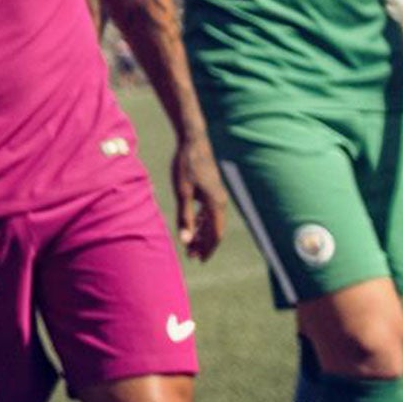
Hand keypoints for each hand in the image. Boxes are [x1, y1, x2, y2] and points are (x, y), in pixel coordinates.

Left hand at [171, 135, 224, 261]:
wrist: (193, 142)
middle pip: (215, 229)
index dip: (208, 248)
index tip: (199, 259)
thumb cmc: (186, 166)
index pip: (215, 234)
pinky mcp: (212, 190)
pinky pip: (209, 211)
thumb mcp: (182, 193)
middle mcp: (220, 201)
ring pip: (212, 221)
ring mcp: (218, 195)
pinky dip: (202, 221)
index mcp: (215, 204)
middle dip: (203, 243)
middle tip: (190, 255)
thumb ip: (184, 217)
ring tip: (190, 244)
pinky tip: (193, 226)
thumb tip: (185, 240)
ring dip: (202, 233)